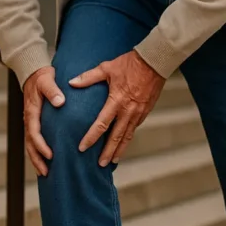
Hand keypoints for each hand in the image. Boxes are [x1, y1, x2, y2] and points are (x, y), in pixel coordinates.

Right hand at [22, 66, 64, 176]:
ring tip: (44, 173)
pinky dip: (37, 152)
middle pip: (30, 144)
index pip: (34, 132)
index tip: (50, 155)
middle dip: (37, 159)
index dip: (41, 146)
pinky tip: (45, 161)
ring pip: (30, 145)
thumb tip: (60, 102)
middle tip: (46, 173)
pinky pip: (34, 140)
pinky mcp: (34, 122)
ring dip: (36, 159)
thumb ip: (53, 90)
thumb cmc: (42, 77)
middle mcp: (29, 119)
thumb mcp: (47, 80)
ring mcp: (30, 122)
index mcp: (32, 111)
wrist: (33, 72)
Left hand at [69, 50, 165, 166]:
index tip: (83, 148)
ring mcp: (138, 112)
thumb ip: (88, 77)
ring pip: (128, 136)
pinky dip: (129, 138)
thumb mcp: (107, 68)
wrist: (154, 62)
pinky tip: (124, 142)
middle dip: (108, 152)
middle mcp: (128, 110)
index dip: (91, 137)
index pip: (101, 125)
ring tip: (113, 160)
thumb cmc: (130, 63)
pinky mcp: (145, 111)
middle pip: (116, 137)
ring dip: (120, 149)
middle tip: (101, 164)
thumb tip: (71, 83)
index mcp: (116, 101)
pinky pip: (135, 128)